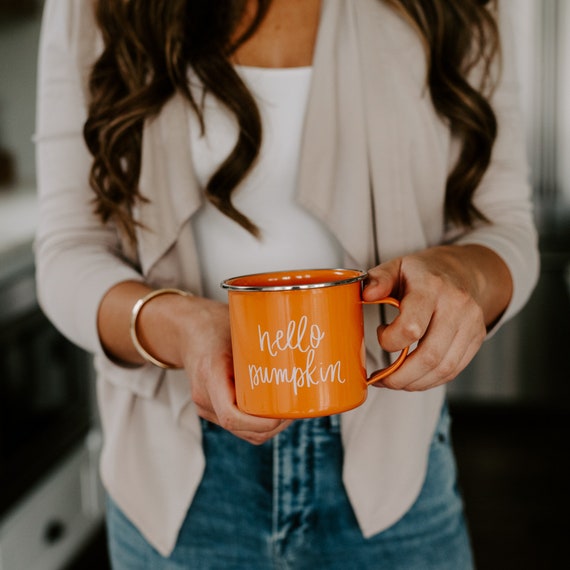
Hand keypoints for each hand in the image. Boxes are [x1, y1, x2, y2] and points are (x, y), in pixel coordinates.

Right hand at [177, 296, 291, 444]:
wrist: (188, 330)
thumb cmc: (216, 325)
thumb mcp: (239, 328)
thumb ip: (260, 342)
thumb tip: (298, 345)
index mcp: (209, 376)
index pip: (231, 416)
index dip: (259, 423)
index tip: (281, 416)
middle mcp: (204, 397)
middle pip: (241, 429)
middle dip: (271, 426)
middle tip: (296, 409)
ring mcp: (206, 406)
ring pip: (241, 432)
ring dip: (267, 428)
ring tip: (289, 410)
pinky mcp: (211, 408)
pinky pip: (236, 425)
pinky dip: (257, 423)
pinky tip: (274, 409)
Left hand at [362, 245, 510, 390]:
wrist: (462, 270)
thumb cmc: (422, 273)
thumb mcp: (396, 267)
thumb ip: (378, 279)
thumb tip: (367, 294)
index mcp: (431, 287)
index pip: (412, 327)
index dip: (390, 341)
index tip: (381, 333)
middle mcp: (456, 305)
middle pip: (429, 356)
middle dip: (400, 375)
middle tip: (381, 378)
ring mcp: (471, 323)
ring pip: (444, 369)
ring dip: (415, 383)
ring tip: (395, 381)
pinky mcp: (477, 338)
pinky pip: (454, 370)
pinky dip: (431, 380)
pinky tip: (414, 378)